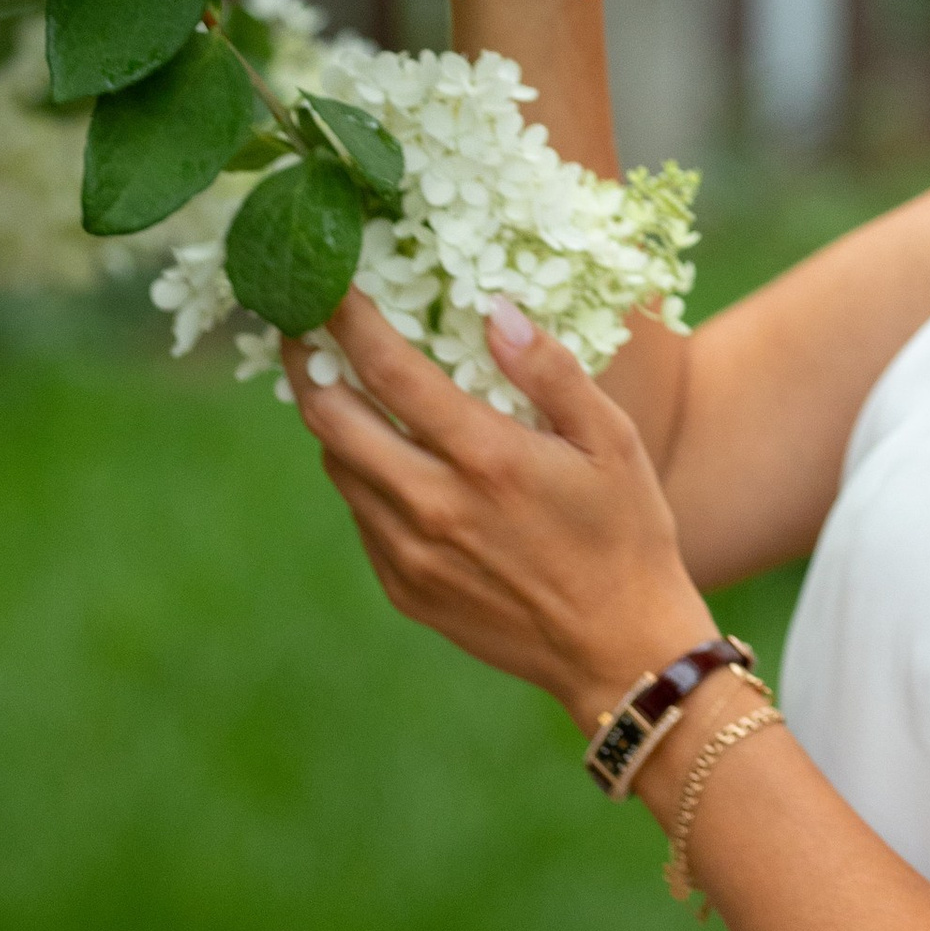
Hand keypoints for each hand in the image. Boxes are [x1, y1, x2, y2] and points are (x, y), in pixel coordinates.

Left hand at [283, 288, 714, 733]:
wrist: (618, 648)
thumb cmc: (627, 532)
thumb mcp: (612, 440)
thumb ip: (548, 371)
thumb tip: (493, 310)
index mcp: (486, 458)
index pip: (388, 370)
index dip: (345, 318)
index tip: (322, 282)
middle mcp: (432, 505)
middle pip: (330, 418)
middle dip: (306, 362)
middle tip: (303, 326)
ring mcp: (410, 553)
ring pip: (338, 466)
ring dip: (333, 420)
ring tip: (346, 387)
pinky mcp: (403, 588)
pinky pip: (362, 515)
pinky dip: (364, 475)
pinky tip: (395, 462)